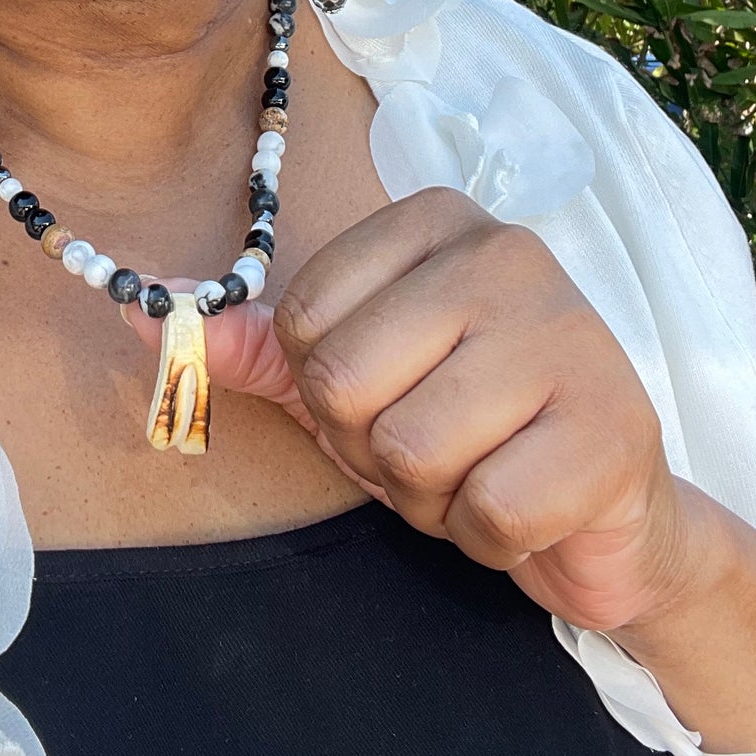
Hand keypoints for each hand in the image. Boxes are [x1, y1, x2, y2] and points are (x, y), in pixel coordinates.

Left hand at [128, 187, 699, 633]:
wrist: (603, 504)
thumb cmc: (463, 420)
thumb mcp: (352, 370)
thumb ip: (253, 343)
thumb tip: (144, 314)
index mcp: (432, 220)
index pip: (301, 318)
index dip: (323, 388)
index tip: (388, 389)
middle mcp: (503, 251)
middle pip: (343, 382)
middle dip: (370, 449)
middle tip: (432, 445)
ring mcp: (568, 332)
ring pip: (409, 448)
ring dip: (428, 496)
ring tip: (479, 469)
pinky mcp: (612, 426)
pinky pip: (487, 510)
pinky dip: (489, 535)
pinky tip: (527, 504)